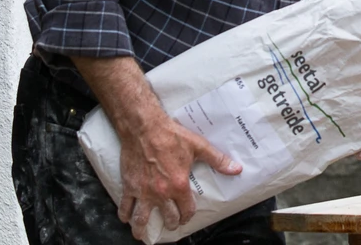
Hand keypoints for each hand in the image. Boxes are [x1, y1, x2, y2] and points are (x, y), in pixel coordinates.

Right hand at [117, 114, 241, 240]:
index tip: (187, 216)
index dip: (188, 215)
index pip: (186, 210)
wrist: (144, 128)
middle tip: (172, 223)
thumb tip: (236, 169)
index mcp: (179, 185)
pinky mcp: (129, 186)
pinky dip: (124, 215)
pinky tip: (126, 218)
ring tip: (143, 233)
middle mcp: (161, 193)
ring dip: (142, 229)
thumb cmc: (171, 136)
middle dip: (171, 223)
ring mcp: (143, 191)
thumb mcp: (198, 146)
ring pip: (141, 219)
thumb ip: (217, 160)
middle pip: (167, 218)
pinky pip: (124, 206)